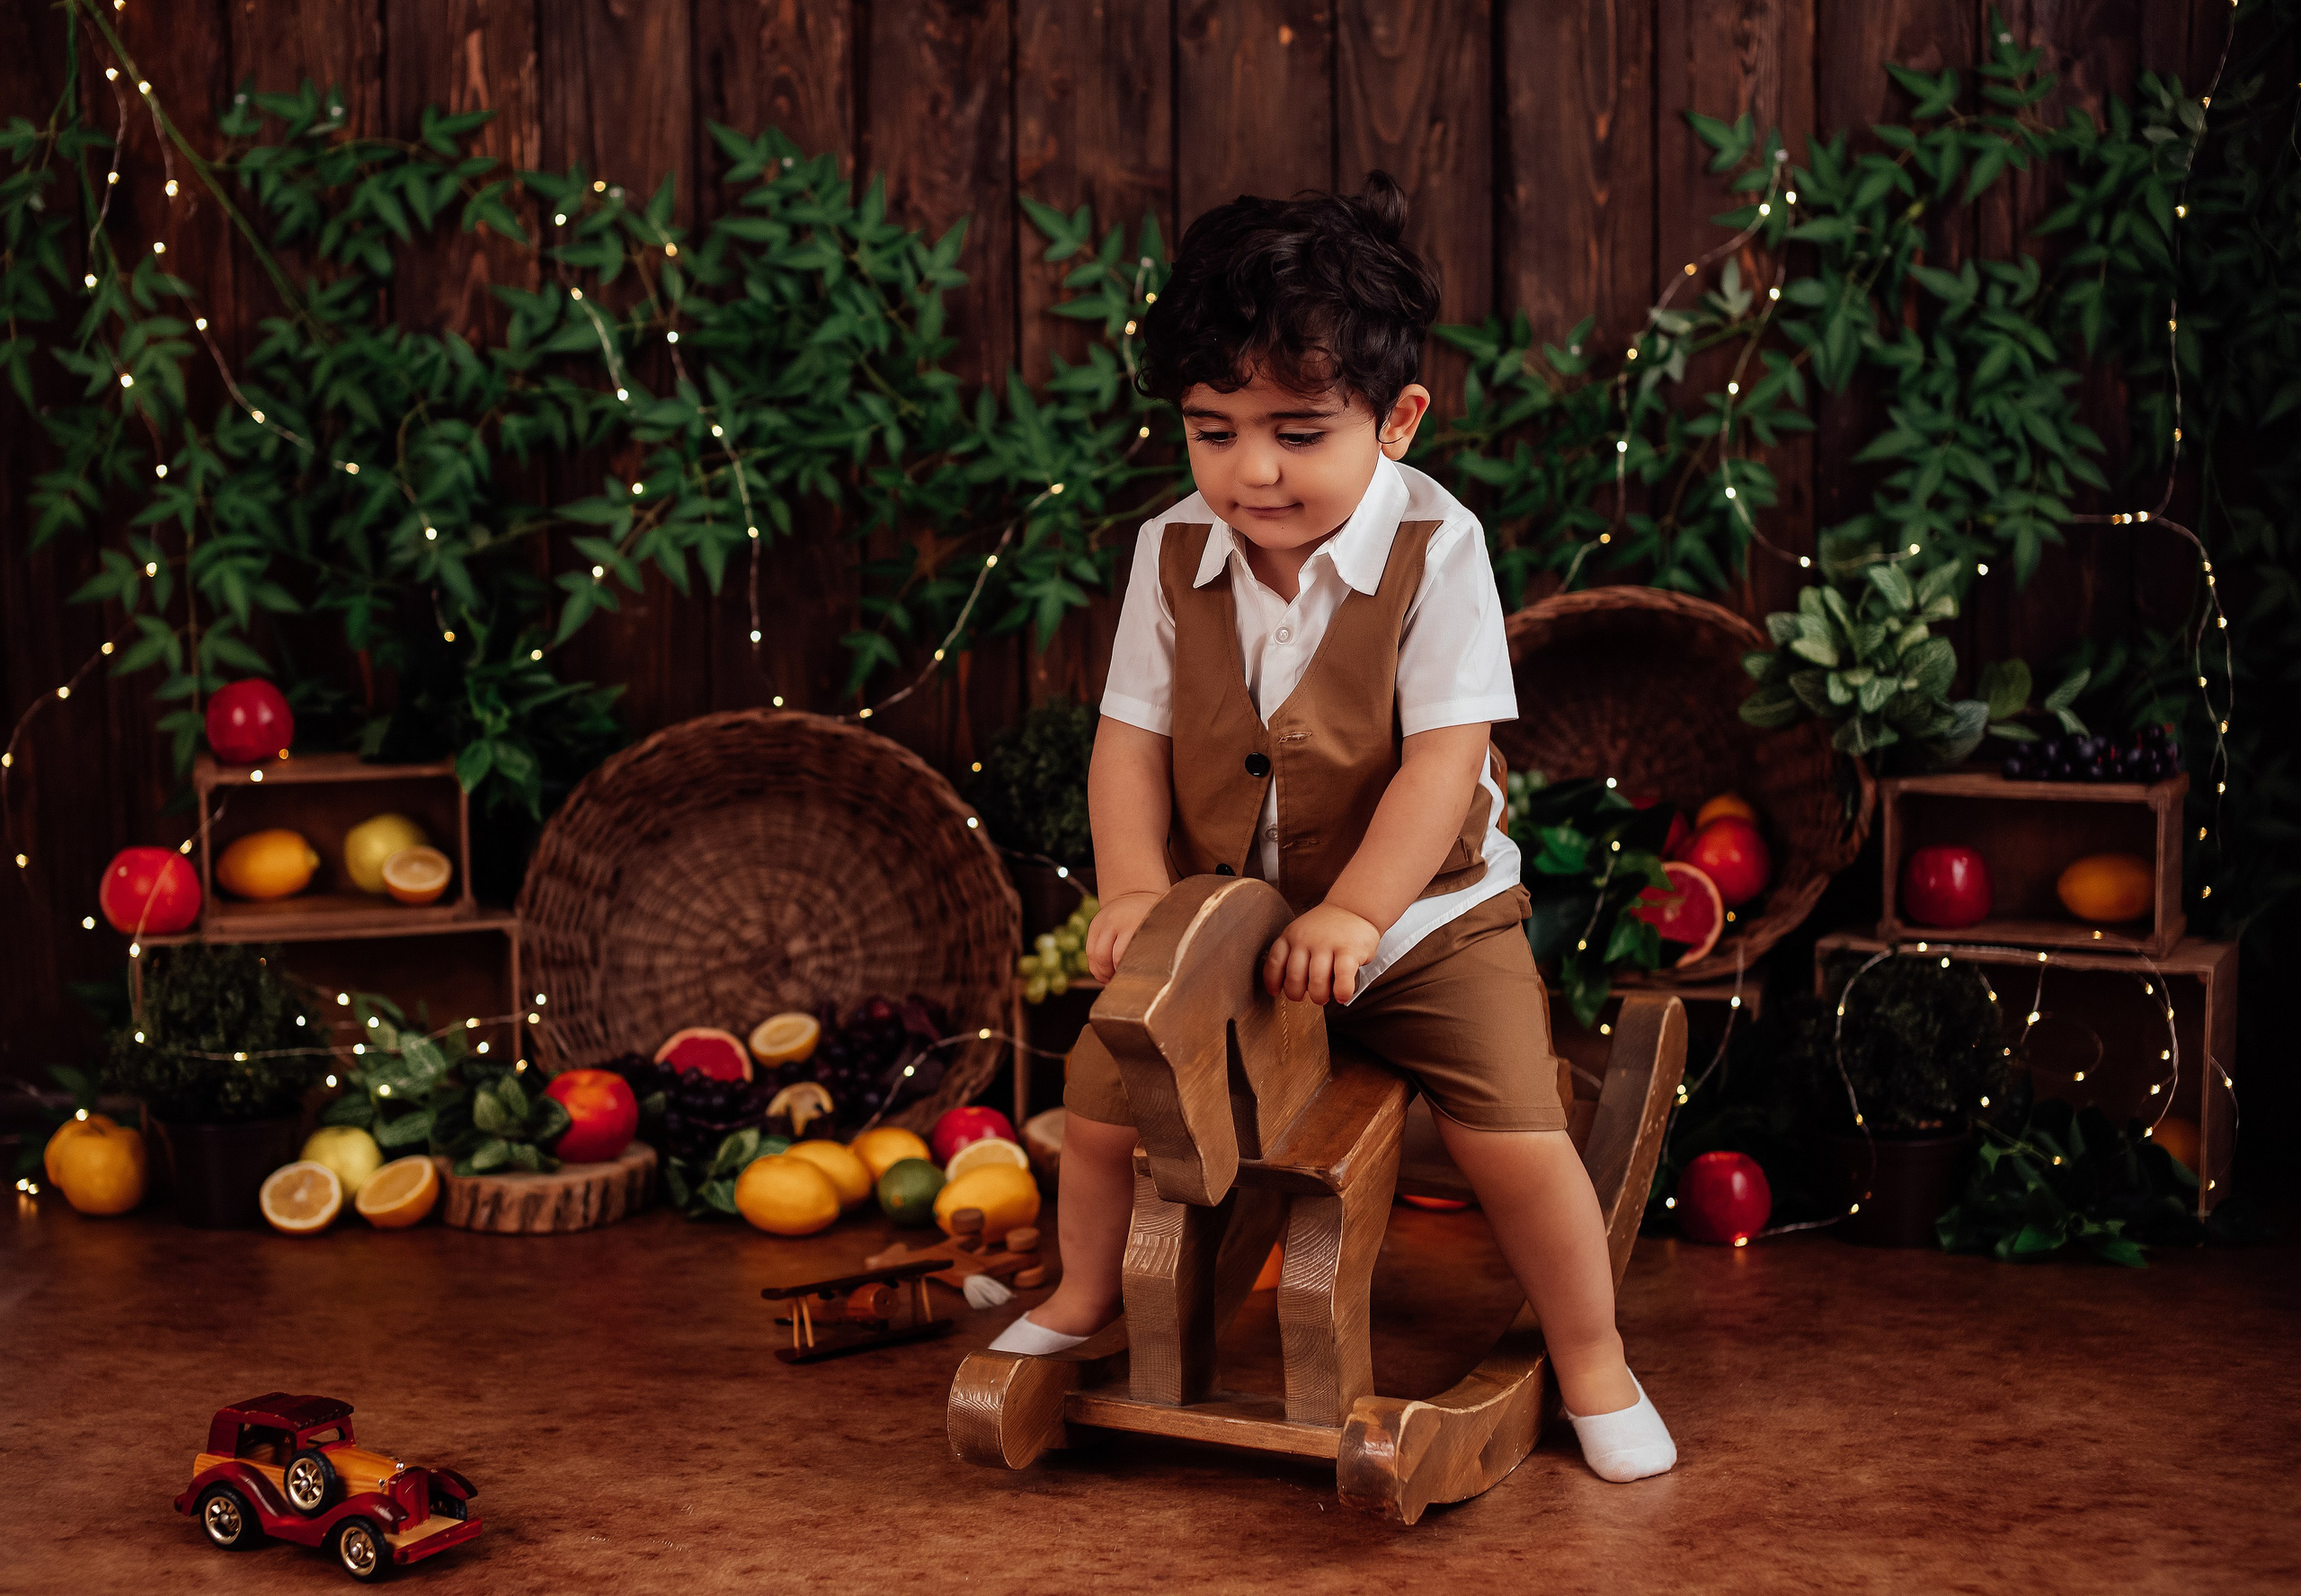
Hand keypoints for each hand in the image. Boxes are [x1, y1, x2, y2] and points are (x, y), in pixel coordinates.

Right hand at [1086, 889, 1164, 982]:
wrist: (1136, 893)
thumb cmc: (1153, 917)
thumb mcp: (1158, 928)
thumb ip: (1154, 948)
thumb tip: (1153, 977)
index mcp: (1133, 923)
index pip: (1120, 955)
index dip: (1125, 973)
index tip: (1134, 982)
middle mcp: (1114, 922)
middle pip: (1104, 957)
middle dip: (1111, 974)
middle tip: (1122, 982)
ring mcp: (1101, 923)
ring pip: (1094, 956)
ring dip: (1102, 973)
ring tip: (1113, 979)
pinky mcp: (1093, 926)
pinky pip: (1089, 952)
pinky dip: (1096, 966)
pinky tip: (1107, 973)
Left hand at [1263, 903, 1381, 1005]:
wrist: (1354, 908)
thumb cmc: (1327, 928)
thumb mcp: (1301, 932)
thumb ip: (1292, 954)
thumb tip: (1285, 986)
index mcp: (1291, 935)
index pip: (1275, 962)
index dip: (1273, 982)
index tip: (1276, 992)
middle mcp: (1306, 939)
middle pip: (1294, 978)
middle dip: (1298, 995)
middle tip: (1307, 996)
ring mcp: (1327, 944)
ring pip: (1317, 982)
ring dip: (1319, 997)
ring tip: (1324, 997)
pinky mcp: (1349, 950)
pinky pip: (1342, 979)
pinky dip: (1341, 993)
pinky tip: (1342, 996)